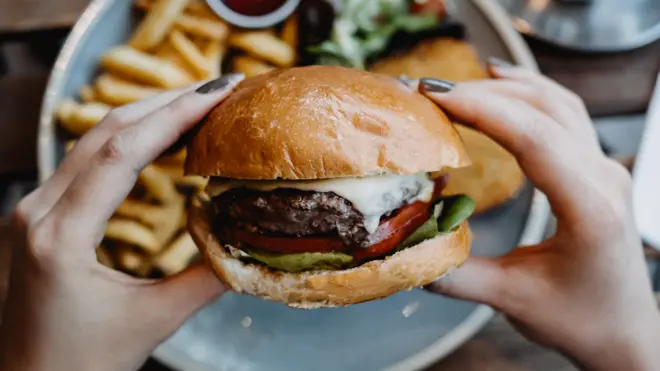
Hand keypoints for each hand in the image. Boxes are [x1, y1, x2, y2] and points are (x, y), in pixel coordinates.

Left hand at [0, 74, 243, 370]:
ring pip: (93, 140)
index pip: (125, 153)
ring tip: (198, 105)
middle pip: (106, 133)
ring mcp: (33, 209)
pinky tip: (160, 139)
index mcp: (61, 235)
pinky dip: (128, 141)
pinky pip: (86, 161)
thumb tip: (255, 242)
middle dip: (166, 103)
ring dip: (147, 116)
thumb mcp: (155, 322)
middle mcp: (38, 211)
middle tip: (219, 89)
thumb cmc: (81, 364)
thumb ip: (208, 278)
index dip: (177, 116)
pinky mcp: (40, 215)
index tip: (220, 94)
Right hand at [420, 61, 659, 370]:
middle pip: (544, 110)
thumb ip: (455, 276)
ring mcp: (605, 168)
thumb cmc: (579, 319)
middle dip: (483, 93)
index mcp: (589, 208)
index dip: (482, 110)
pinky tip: (504, 81)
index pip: (534, 139)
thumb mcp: (512, 300)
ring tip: (457, 84)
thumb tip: (405, 250)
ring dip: (506, 87)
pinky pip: (566, 114)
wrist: (624, 329)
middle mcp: (603, 178)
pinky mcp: (596, 168)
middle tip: (429, 90)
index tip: (434, 98)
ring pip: (557, 104)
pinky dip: (531, 92)